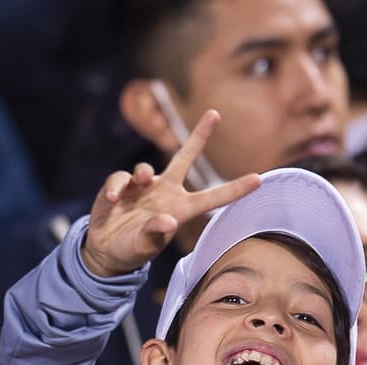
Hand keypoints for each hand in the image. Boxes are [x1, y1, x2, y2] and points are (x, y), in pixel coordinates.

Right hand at [81, 110, 261, 277]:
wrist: (107, 248)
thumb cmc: (133, 249)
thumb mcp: (144, 245)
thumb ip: (155, 233)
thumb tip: (167, 221)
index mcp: (181, 209)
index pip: (214, 198)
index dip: (236, 189)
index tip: (259, 179)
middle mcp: (167, 193)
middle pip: (185, 158)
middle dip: (199, 136)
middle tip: (214, 113)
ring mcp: (145, 186)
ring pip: (145, 167)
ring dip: (141, 173)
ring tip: (134, 187)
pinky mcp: (122, 184)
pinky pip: (120, 178)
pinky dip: (115, 187)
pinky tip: (112, 200)